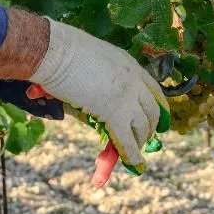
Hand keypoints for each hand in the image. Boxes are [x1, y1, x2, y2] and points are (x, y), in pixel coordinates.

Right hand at [29, 18, 167, 171]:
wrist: (54, 51)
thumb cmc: (63, 50)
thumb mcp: (93, 59)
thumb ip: (100, 75)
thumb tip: (95, 93)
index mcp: (129, 64)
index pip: (152, 89)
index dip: (157, 105)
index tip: (158, 117)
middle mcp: (134, 80)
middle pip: (152, 109)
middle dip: (151, 126)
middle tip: (147, 136)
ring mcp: (127, 97)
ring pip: (142, 126)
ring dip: (141, 141)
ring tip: (137, 150)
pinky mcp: (115, 113)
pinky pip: (127, 139)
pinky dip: (132, 154)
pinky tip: (134, 163)